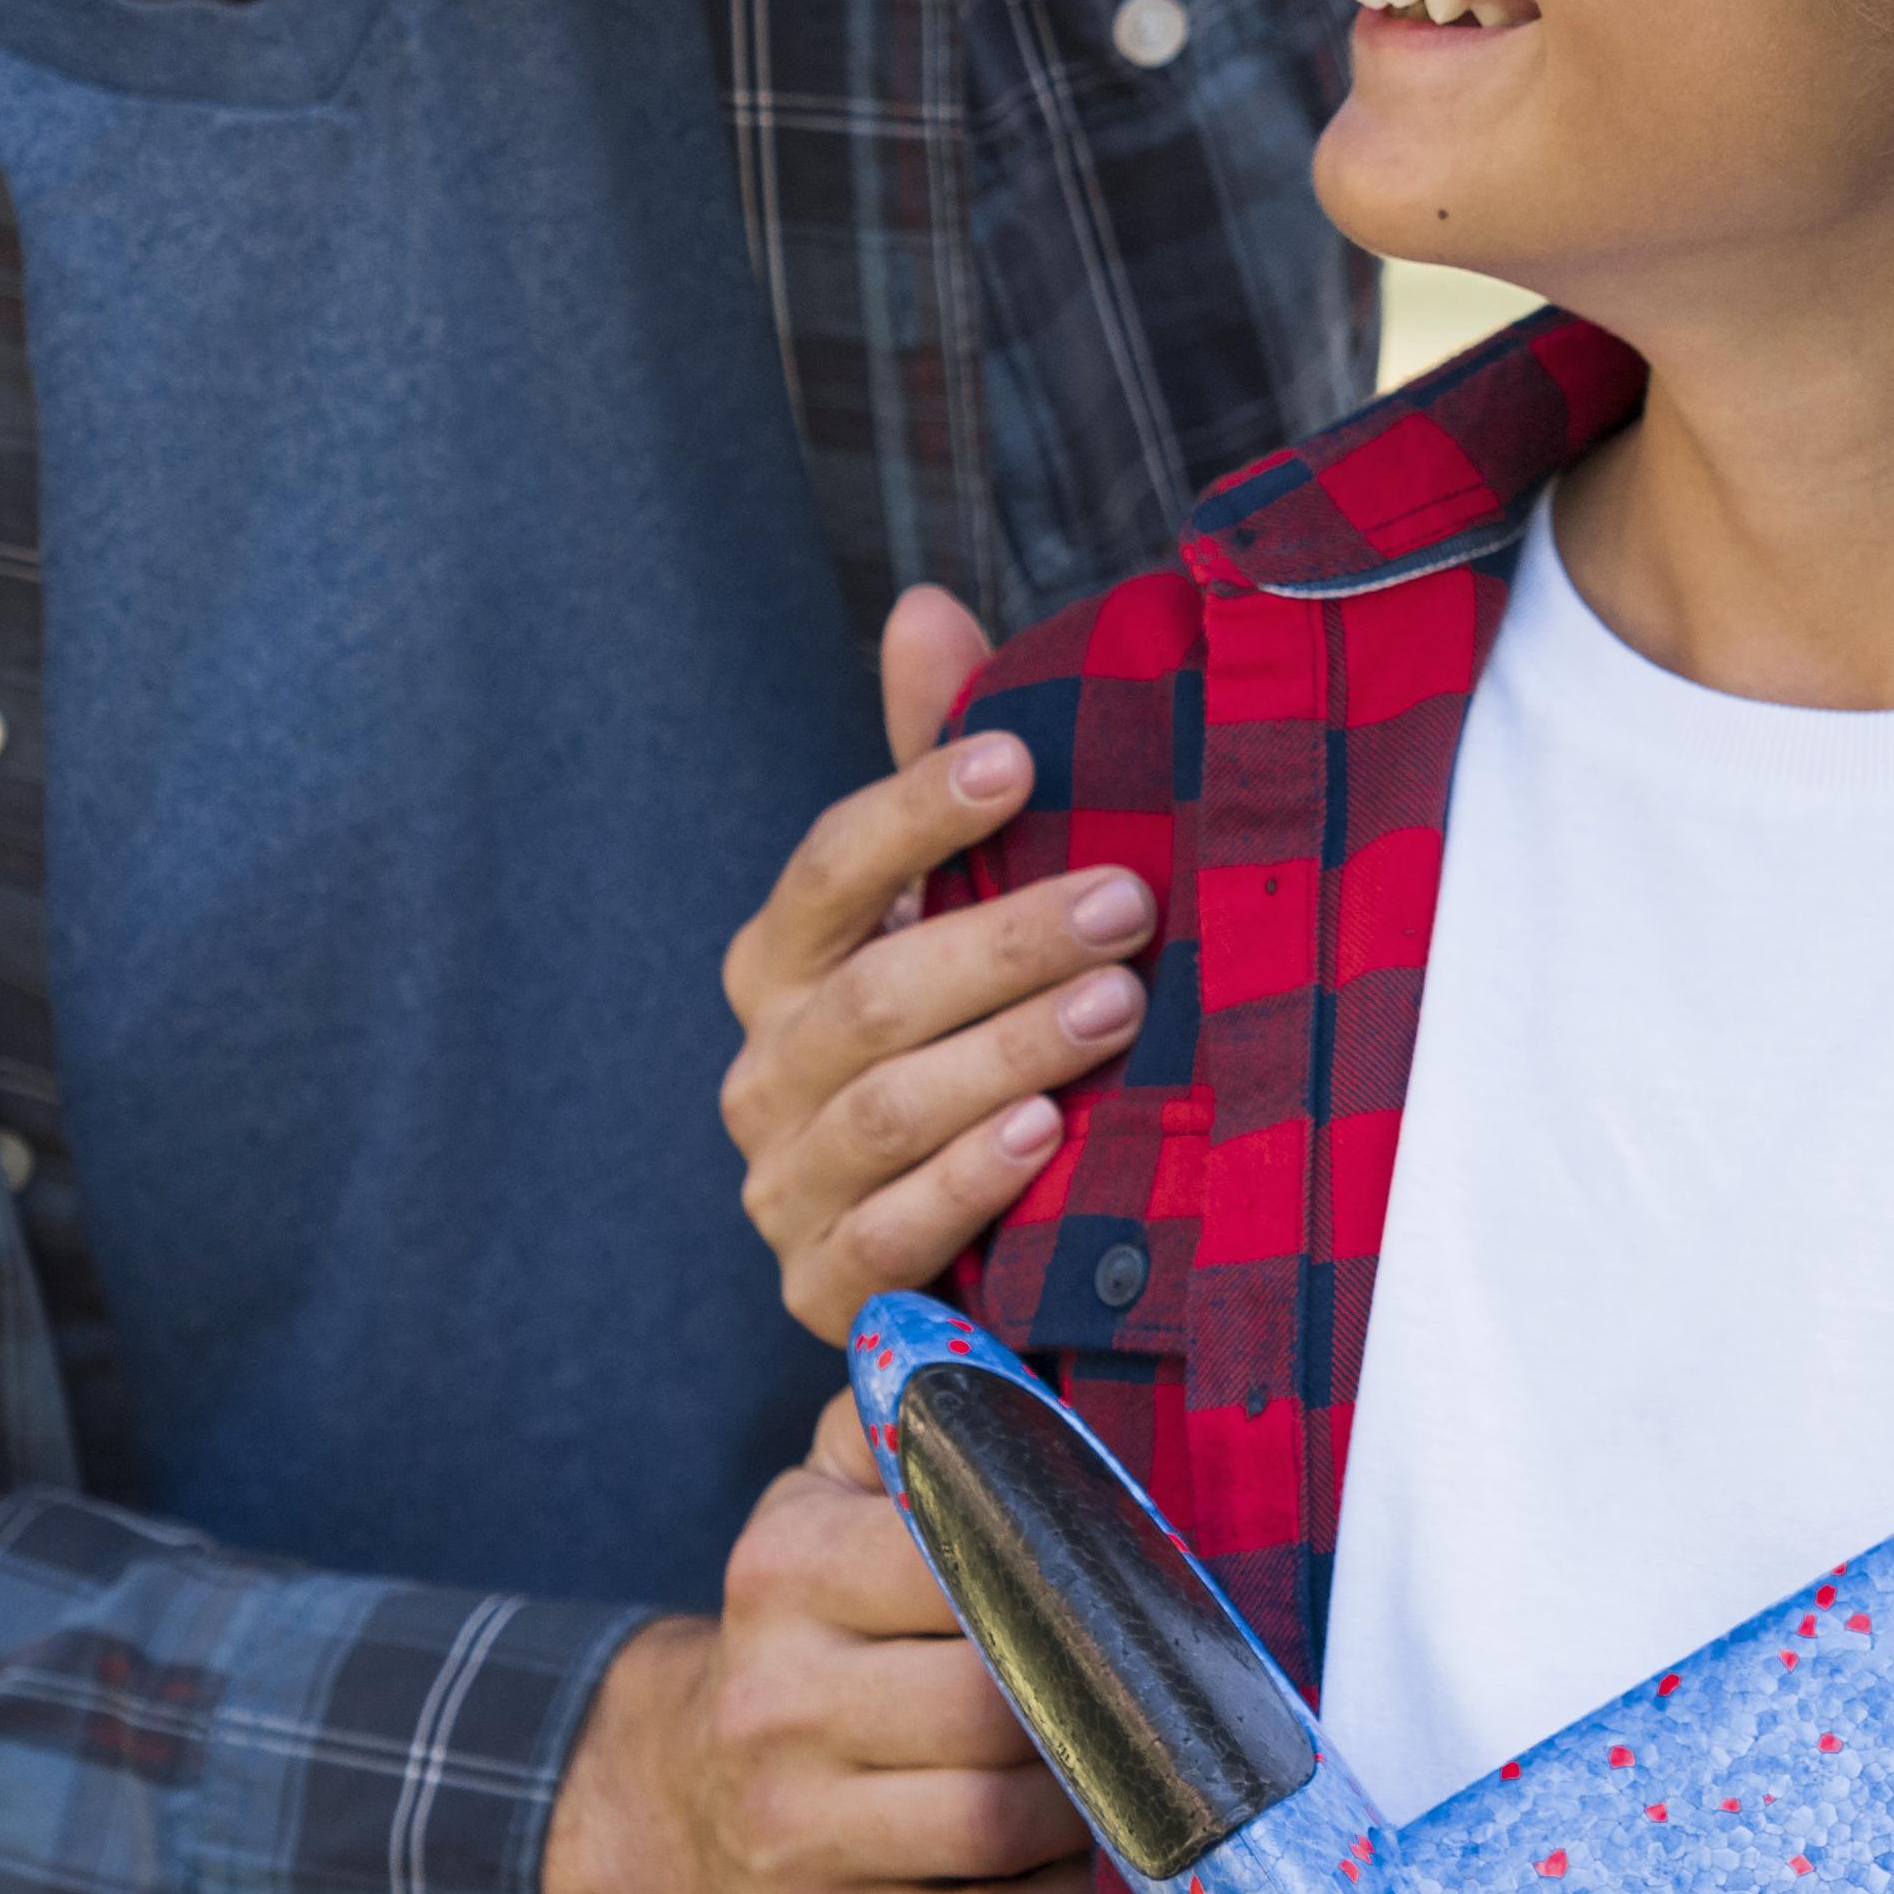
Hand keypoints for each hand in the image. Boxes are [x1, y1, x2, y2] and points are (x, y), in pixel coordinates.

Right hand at [539, 1392, 1101, 1893]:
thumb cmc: (809, 1636)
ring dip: (1095, 1809)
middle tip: (1163, 1698)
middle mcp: (772, 1707)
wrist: (678, 1807)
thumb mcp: (823, 1502)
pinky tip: (1095, 1875)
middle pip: (994, 1707)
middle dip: (1095, 1706)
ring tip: (1134, 1777)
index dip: (1068, 1574)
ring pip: (998, 1827)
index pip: (961, 1559)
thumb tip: (1013, 1370)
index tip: (1138, 1584)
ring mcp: (792, 1842)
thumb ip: (910, 1420)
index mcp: (785, 1574)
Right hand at [720, 584, 1158, 1340]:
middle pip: (873, 994)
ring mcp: (784, 1183)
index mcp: (783, 959)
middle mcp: (764, 1067)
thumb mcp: (947, 903)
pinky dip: (963, 1185)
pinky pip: (885, 1235)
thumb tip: (925, 606)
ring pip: (883, 1108)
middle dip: (1005, 943)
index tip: (1019, 761)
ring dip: (1004, 1050)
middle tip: (1129, 902)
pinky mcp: (823, 1288)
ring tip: (1116, 1005)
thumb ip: (935, 768)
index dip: (917, 810)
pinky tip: (1041, 1137)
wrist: (945, 1243)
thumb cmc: (955, 1032)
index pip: (831, 867)